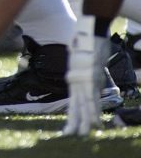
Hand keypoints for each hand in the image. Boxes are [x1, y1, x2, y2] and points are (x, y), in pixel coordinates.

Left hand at [62, 21, 109, 136]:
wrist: (88, 29)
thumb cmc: (85, 39)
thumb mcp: (82, 56)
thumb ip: (84, 66)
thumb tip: (89, 70)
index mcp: (74, 77)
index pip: (73, 99)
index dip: (73, 112)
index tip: (71, 124)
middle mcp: (77, 80)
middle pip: (76, 105)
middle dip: (74, 121)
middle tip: (69, 135)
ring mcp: (84, 79)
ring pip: (84, 104)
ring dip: (85, 120)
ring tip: (83, 133)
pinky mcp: (91, 77)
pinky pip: (92, 97)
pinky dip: (93, 110)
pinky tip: (94, 120)